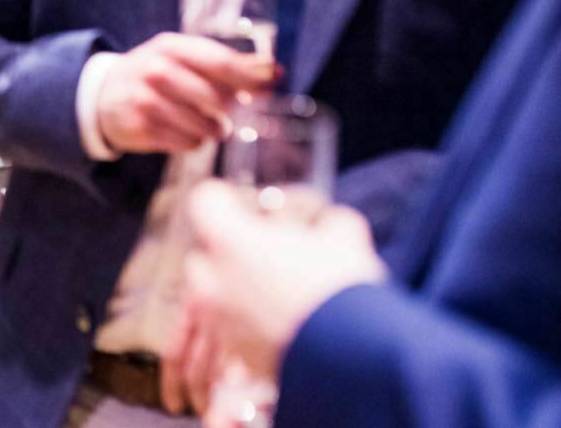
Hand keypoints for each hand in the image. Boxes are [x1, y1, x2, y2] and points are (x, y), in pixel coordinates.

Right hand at [95, 33, 277, 154]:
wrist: (105, 95)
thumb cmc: (157, 74)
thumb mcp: (183, 58)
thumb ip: (226, 64)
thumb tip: (275, 72)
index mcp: (172, 47)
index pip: (221, 61)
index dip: (252, 75)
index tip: (275, 83)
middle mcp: (157, 70)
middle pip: (217, 98)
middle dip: (232, 110)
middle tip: (230, 112)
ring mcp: (146, 100)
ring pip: (204, 126)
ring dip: (213, 130)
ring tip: (206, 125)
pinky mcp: (141, 128)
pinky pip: (186, 143)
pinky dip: (192, 142)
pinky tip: (183, 132)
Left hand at [173, 180, 386, 398]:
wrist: (354, 359)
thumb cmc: (340, 289)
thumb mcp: (344, 239)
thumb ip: (328, 223)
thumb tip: (330, 225)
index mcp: (230, 241)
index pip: (205, 202)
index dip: (224, 201)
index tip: (242, 207)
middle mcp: (215, 281)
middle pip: (205, 255)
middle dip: (230, 254)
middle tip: (266, 257)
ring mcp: (222, 322)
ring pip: (216, 298)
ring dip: (237, 293)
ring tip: (278, 296)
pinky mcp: (239, 356)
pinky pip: (234, 333)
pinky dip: (251, 328)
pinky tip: (284, 327)